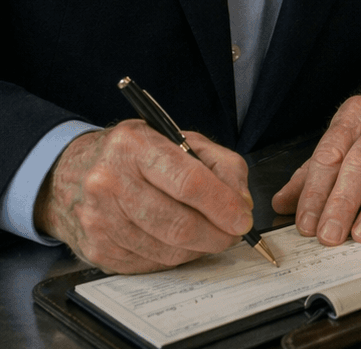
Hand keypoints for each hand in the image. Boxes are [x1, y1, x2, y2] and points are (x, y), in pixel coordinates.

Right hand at [36, 123, 252, 272]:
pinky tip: (177, 243)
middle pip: (178, 223)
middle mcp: (109, 181)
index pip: (189, 182)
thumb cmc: (134, 155)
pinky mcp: (95, 249)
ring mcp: (98, 219)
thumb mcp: (180, 141)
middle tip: (232, 235)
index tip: (242, 219)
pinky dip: (173, 258)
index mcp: (135, 146)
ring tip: (208, 236)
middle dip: (216, 235)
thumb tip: (242, 204)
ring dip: (197, 249)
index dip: (223, 205)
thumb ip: (221, 165)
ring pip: (165, 250)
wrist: (71, 172)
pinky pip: (148, 264)